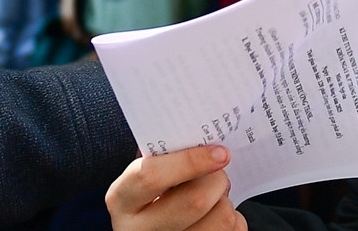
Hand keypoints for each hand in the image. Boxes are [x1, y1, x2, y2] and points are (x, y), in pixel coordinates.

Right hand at [107, 145, 243, 230]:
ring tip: (216, 195)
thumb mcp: (144, 175)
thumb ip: (162, 157)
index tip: (218, 152)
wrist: (156, 227)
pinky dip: (235, 219)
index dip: (189, 161)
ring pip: (220, 218)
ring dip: (226, 200)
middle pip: (194, 200)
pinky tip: (217, 215)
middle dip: (217, 180)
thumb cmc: (154, 192)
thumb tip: (202, 137)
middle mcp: (139, 230)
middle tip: (220, 171)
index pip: (151, 176)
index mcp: (122, 199)